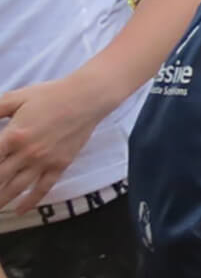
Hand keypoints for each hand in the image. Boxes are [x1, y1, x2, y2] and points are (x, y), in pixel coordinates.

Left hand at [0, 75, 116, 211]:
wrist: (86, 98)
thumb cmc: (51, 95)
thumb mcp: (16, 98)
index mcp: (13, 136)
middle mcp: (26, 153)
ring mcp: (44, 162)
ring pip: (16, 188)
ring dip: (2, 200)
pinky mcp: (59, 165)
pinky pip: (43, 188)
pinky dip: (30, 202)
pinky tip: (20, 210)